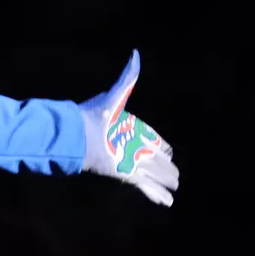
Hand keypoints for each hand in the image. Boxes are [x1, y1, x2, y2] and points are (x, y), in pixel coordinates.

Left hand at [80, 50, 179, 206]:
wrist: (78, 135)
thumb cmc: (94, 115)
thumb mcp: (116, 95)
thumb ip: (128, 78)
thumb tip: (135, 54)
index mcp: (129, 129)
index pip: (149, 137)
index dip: (160, 144)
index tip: (169, 150)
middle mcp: (130, 146)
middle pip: (153, 158)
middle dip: (165, 166)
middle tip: (176, 174)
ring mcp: (127, 161)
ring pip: (151, 173)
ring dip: (163, 181)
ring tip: (175, 188)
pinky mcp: (124, 174)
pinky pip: (144, 185)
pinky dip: (156, 194)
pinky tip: (167, 201)